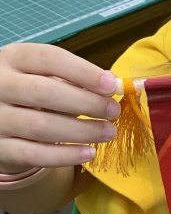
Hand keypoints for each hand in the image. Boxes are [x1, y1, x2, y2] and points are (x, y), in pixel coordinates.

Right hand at [0, 43, 119, 172]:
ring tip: (108, 132)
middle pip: (44, 92)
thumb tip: (111, 84)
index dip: (83, 72)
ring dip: (81, 131)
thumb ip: (75, 78)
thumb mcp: (46, 75)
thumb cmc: (31, 92)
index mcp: (14, 58)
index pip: (49, 58)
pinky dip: (65, 155)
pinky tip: (89, 152)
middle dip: (86, 103)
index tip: (111, 86)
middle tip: (113, 111)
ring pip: (40, 126)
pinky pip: (33, 154)